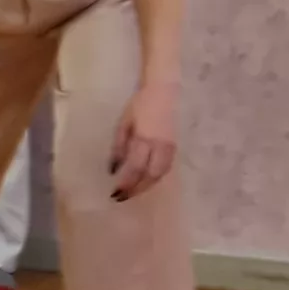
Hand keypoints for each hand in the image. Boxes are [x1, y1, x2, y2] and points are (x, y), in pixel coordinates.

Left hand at [109, 80, 178, 202]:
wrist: (163, 92)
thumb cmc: (138, 106)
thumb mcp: (123, 125)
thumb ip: (118, 148)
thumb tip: (113, 170)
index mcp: (145, 139)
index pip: (135, 168)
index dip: (126, 183)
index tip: (115, 193)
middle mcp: (160, 146)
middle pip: (150, 175)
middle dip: (137, 189)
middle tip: (122, 197)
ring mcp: (170, 147)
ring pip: (161, 174)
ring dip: (147, 186)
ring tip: (133, 191)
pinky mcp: (175, 147)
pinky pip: (166, 168)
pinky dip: (155, 178)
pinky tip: (146, 180)